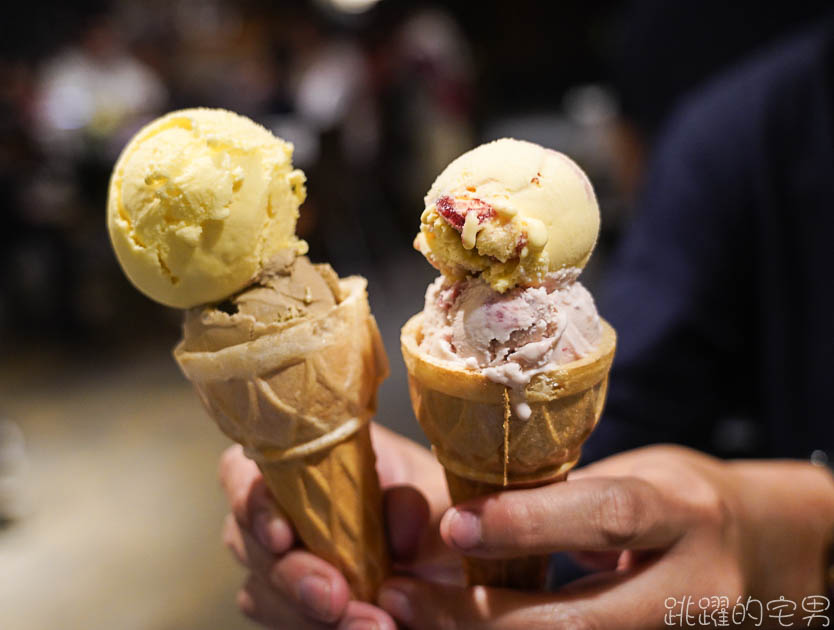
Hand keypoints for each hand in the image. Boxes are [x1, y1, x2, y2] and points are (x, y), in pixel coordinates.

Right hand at [218, 423, 452, 628]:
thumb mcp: (438, 497)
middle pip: (247, 541)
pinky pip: (289, 625)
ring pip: (261, 593)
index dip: (253, 502)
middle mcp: (280, 511)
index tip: (283, 536)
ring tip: (373, 627)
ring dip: (308, 617)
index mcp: (305, 461)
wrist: (448, 564)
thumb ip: (418, 504)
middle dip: (290, 576)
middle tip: (334, 599)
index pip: (245, 471)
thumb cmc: (434, 512)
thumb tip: (398, 533)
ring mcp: (281, 564)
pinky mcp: (292, 609)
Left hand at [376, 445, 833, 628]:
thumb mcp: (639, 475)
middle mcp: (691, 587)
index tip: (454, 526)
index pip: (607, 517)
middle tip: (403, 598)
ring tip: (415, 619)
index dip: (528, 521)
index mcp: (684, 512)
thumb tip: (479, 511)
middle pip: (582, 621)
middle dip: (483, 615)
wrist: (764, 552)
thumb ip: (570, 496)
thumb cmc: (686, 499)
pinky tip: (464, 628)